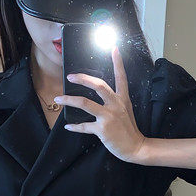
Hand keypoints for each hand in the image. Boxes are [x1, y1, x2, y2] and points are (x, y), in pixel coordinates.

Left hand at [54, 44, 147, 162]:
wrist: (136, 147)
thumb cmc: (129, 130)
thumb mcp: (126, 111)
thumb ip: (114, 102)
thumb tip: (98, 96)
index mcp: (122, 99)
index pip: (121, 77)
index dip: (118, 62)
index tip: (113, 48)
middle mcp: (116, 105)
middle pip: (98, 86)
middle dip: (83, 79)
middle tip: (70, 76)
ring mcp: (109, 117)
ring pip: (85, 103)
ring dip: (69, 100)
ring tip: (58, 99)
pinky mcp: (103, 130)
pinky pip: (84, 126)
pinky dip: (75, 126)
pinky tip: (68, 126)